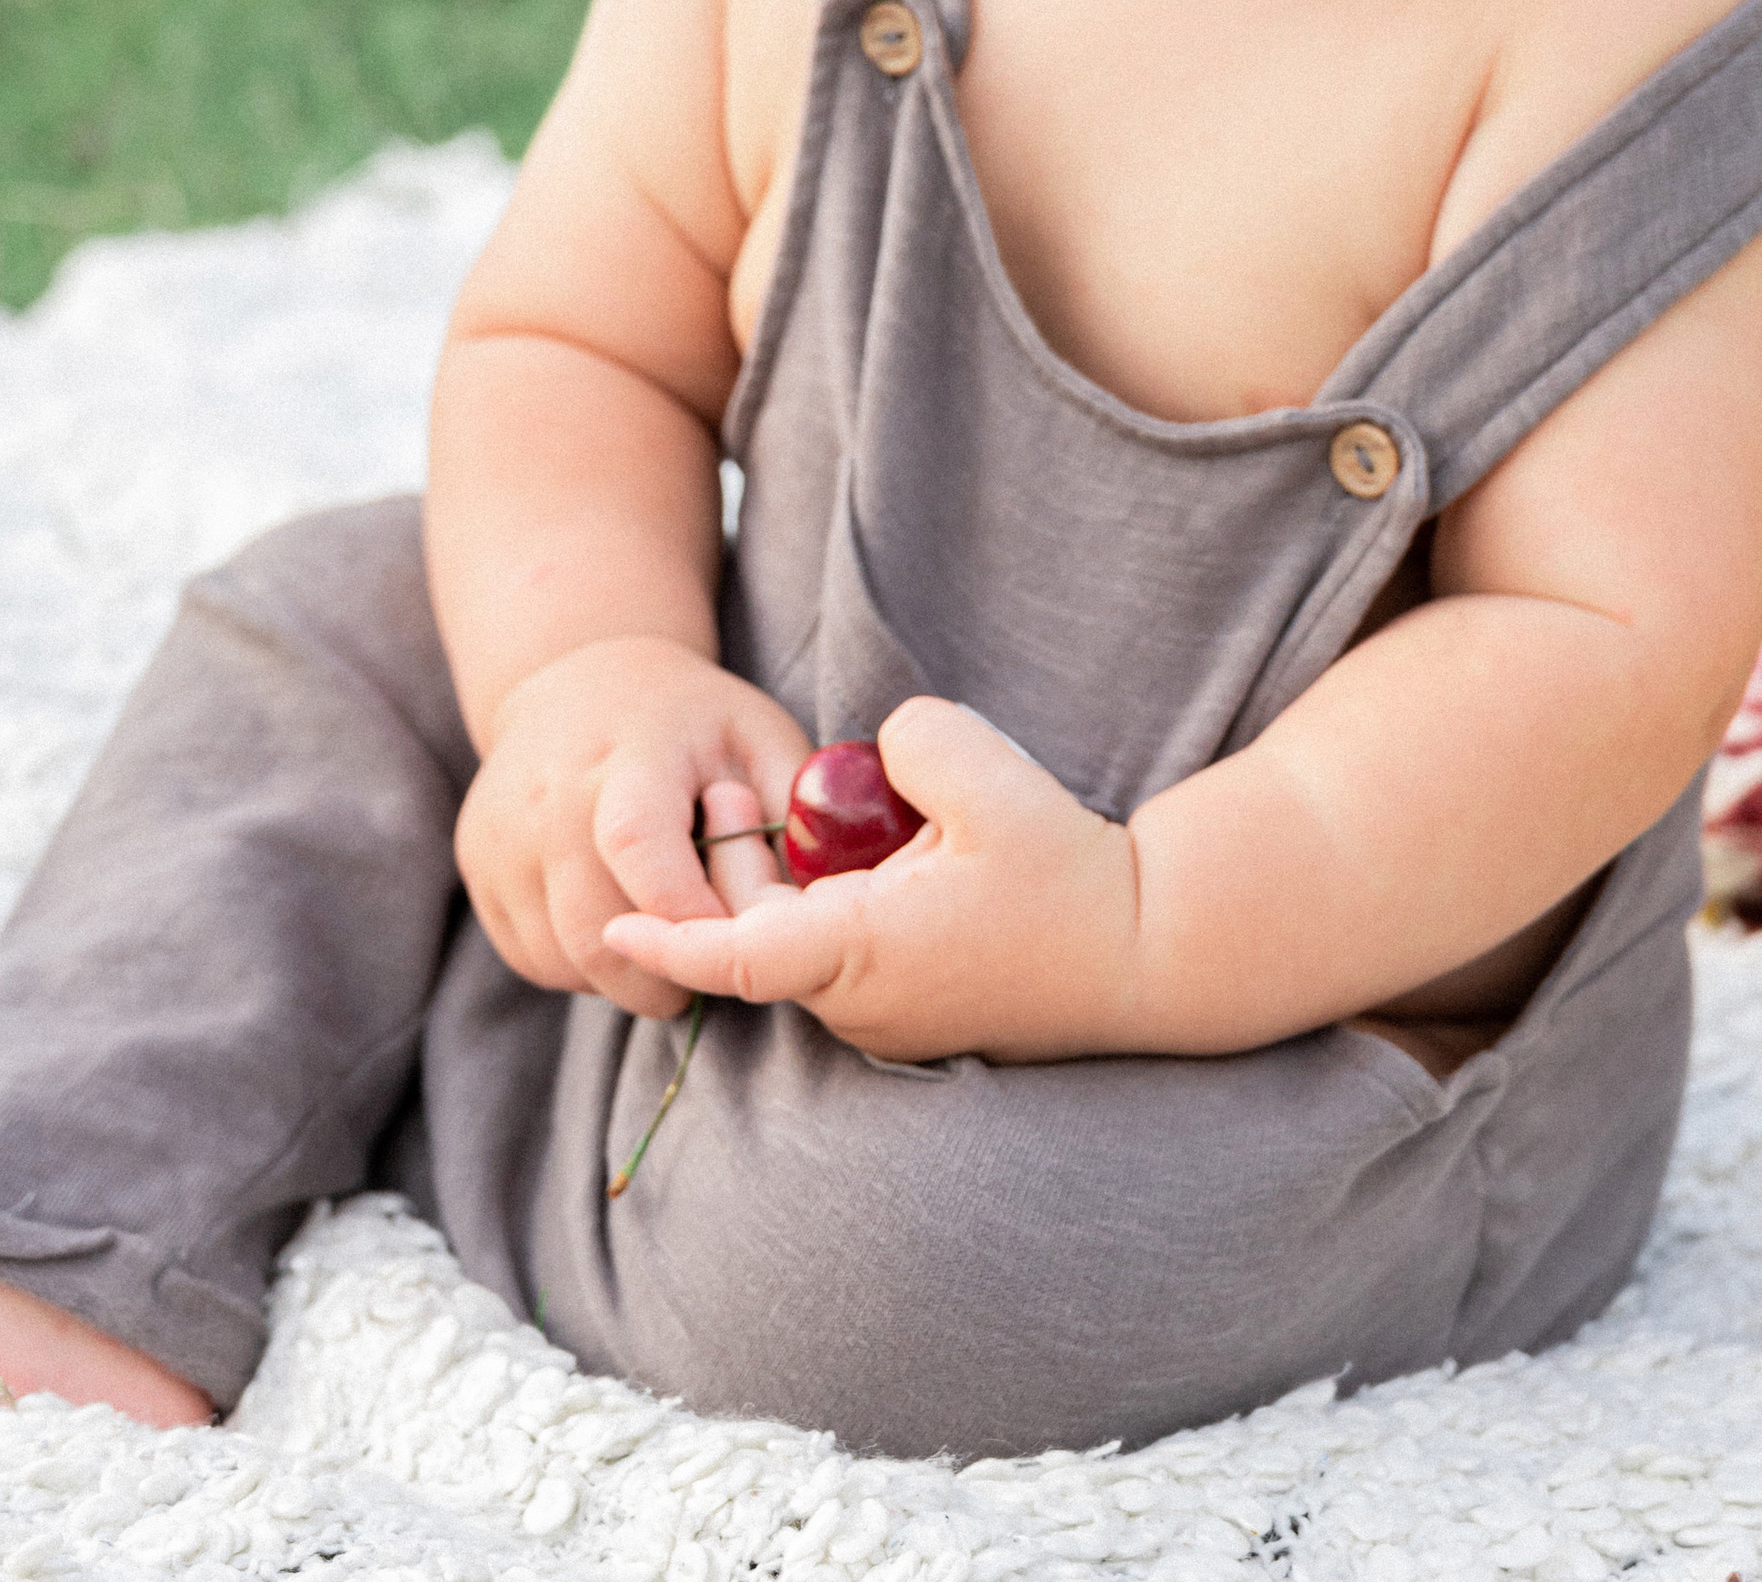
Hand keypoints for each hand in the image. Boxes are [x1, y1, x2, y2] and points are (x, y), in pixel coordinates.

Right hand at [454, 636, 813, 1020]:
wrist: (578, 679)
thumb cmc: (692, 722)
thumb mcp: (760, 736)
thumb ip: (793, 815)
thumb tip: (810, 905)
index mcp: (630, 752)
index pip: (637, 843)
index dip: (686, 914)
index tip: (729, 940)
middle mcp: (548, 793)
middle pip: (592, 927)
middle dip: (663, 975)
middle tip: (704, 962)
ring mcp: (501, 832)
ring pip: (561, 957)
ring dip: (622, 977)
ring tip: (662, 931)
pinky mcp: (477, 866)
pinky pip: (531, 957)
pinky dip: (580, 967)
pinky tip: (616, 918)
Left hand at [603, 698, 1142, 1063]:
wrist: (1151, 952)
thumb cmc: (1069, 873)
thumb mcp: (983, 773)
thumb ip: (906, 741)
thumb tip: (876, 757)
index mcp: (862, 952)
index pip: (734, 956)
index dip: (666, 940)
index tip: (610, 930)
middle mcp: (863, 1002)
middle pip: (759, 938)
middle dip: (733, 875)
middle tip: (735, 796)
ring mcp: (891, 1019)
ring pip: (806, 945)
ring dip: (796, 891)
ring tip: (831, 821)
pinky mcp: (919, 1013)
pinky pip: (849, 958)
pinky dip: (839, 911)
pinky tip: (885, 858)